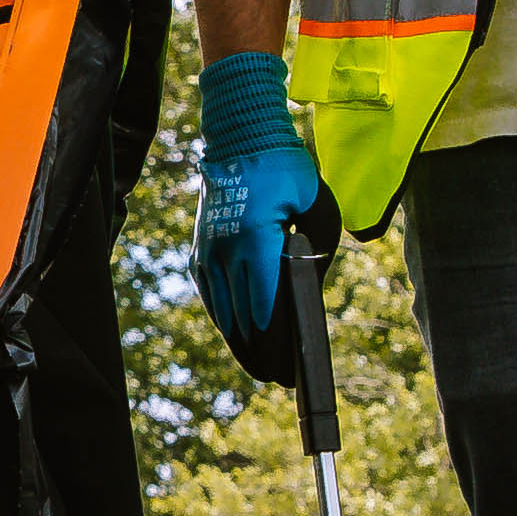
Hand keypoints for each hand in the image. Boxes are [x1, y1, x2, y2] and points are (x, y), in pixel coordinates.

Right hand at [194, 48, 325, 387]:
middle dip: (260, 354)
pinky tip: (236, 334)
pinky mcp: (200, 248)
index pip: (265, 307)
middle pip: (241, 318)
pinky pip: (211, 294)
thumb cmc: (288, 171)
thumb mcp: (316, 209)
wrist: (241, 136)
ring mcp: (208, 250)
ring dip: (239, 342)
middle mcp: (226, 250)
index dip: (276, 345)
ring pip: (222, 311)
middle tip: (277, 380)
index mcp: (256, 240)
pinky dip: (224, 318)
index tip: (288, 371)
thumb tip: (308, 290)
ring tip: (257, 367)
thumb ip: (315, 254)